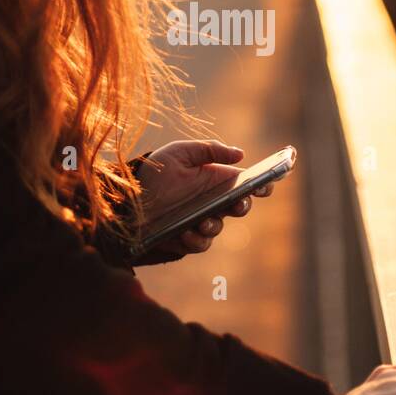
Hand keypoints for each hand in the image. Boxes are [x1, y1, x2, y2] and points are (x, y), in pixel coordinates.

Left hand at [132, 139, 274, 260]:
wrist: (128, 195)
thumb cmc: (157, 171)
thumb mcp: (180, 152)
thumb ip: (209, 150)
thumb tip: (241, 154)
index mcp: (217, 180)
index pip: (247, 184)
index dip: (262, 185)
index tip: (266, 185)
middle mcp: (213, 202)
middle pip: (239, 207)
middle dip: (242, 206)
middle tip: (237, 203)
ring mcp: (201, 221)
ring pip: (218, 227)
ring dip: (214, 225)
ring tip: (202, 221)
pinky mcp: (186, 239)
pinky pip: (200, 244)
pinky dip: (195, 239)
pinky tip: (184, 232)